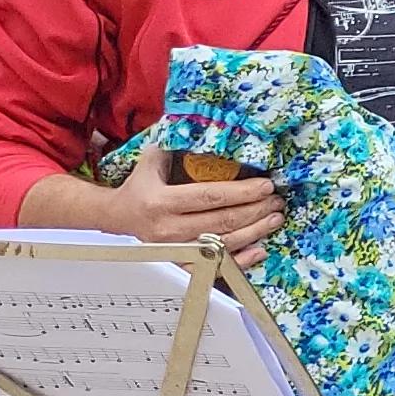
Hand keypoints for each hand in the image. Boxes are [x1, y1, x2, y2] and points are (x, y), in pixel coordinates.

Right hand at [96, 143, 285, 256]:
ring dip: (255, 232)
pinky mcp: (179, 263)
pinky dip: (240, 260)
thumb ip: (177, 146)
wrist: (118, 216)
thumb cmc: (140, 186)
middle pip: (222, 221)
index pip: (210, 197)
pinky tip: (260, 249)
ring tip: (274, 218)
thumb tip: (209, 129)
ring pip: (223, 245)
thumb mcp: (152, 160)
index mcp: (161, 201)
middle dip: (255, 210)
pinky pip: (214, 266)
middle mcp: (168, 229)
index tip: (266, 186)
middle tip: (276, 201)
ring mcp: (174, 249)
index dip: (242, 192)